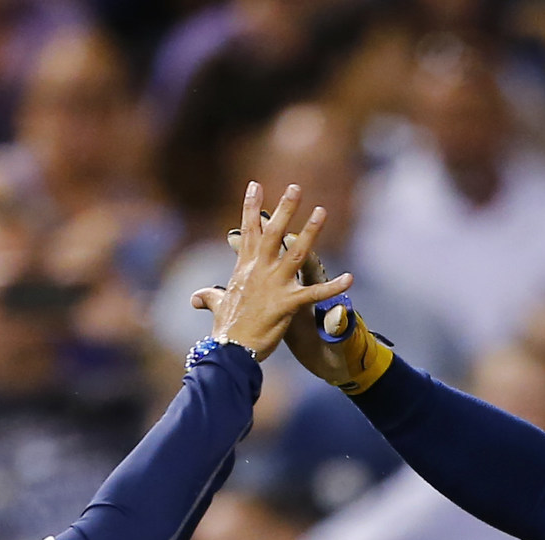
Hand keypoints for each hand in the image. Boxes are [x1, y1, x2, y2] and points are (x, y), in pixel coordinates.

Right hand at [188, 183, 352, 363]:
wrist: (230, 350)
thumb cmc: (224, 330)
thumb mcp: (216, 306)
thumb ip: (209, 297)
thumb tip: (195, 298)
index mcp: (245, 268)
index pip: (249, 231)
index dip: (252, 207)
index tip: (256, 185)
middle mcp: (259, 271)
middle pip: (273, 233)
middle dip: (284, 209)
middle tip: (296, 187)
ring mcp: (274, 285)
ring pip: (296, 253)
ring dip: (310, 232)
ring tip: (322, 211)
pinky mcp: (286, 304)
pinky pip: (313, 293)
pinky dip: (333, 288)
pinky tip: (349, 278)